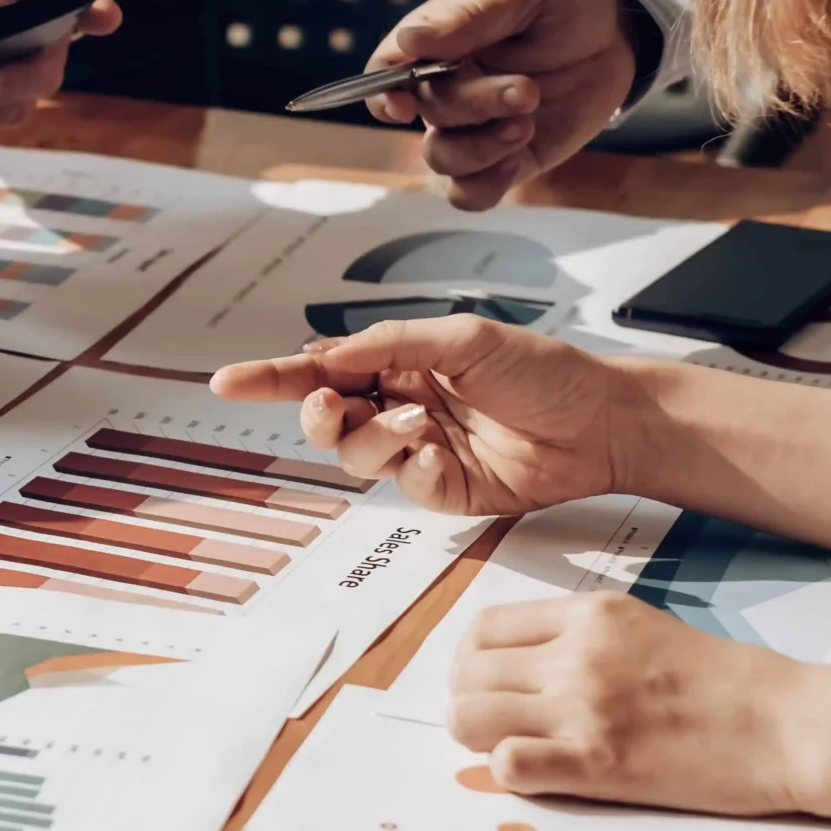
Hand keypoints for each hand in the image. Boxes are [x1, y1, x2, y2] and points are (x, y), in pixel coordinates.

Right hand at [207, 314, 646, 515]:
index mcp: (401, 364)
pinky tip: (441, 454)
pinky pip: (403, 486)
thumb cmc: (546, 371)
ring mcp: (420, 452)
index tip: (226, 380)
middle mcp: (402, 407)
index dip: (271, 377)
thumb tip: (331, 353)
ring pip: (358, 456)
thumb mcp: (465, 338)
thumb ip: (393, 344)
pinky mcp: (444, 491)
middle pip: (327, 420)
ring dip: (375, 439)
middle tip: (328, 404)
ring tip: (419, 425)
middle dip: (318, 415)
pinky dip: (413, 469)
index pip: (322, 370)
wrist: (604, 423)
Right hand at [365, 0, 637, 210]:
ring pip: (442, 159)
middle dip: (475, 106)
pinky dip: (484, 186)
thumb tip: (409, 40)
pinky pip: (471, 192)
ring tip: (526, 123)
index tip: (403, 104)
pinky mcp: (507, 160)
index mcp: (439, 43)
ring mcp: (475, 128)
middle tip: (526, 91)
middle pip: (428, 113)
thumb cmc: (564, 3)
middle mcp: (447, 89)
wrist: (618, 34)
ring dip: (480, 149)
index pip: (386, 71)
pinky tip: (514, 160)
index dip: (383, 92)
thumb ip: (468, 15)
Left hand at [449, 593, 814, 815]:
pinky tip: (543, 772)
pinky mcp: (599, 765)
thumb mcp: (644, 629)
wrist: (791, 726)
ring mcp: (585, 709)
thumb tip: (512, 667)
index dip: (472, 662)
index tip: (490, 685)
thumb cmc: (726, 682)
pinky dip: (511, 772)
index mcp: (589, 616)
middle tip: (498, 724)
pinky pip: (508, 765)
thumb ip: (578, 639)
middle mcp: (577, 655)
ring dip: (480, 738)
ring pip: (469, 718)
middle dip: (469, 702)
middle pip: (466, 675)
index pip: (483, 629)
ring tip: (517, 748)